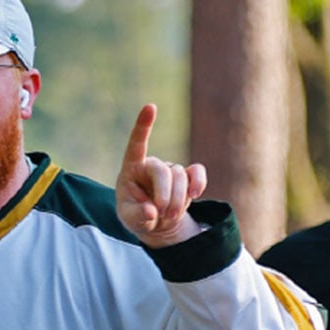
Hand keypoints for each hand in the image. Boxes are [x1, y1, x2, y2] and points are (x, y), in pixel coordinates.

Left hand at [116, 104, 206, 247]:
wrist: (156, 222)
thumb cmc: (137, 215)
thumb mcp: (131, 220)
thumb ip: (138, 216)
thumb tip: (151, 211)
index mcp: (132, 168)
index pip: (136, 143)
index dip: (143, 126)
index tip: (151, 107)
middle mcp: (151, 164)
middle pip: (163, 170)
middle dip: (165, 194)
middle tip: (163, 214)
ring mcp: (170, 169)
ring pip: (180, 177)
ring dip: (178, 200)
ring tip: (170, 216)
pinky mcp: (187, 176)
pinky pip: (197, 173)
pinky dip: (199, 183)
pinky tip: (196, 195)